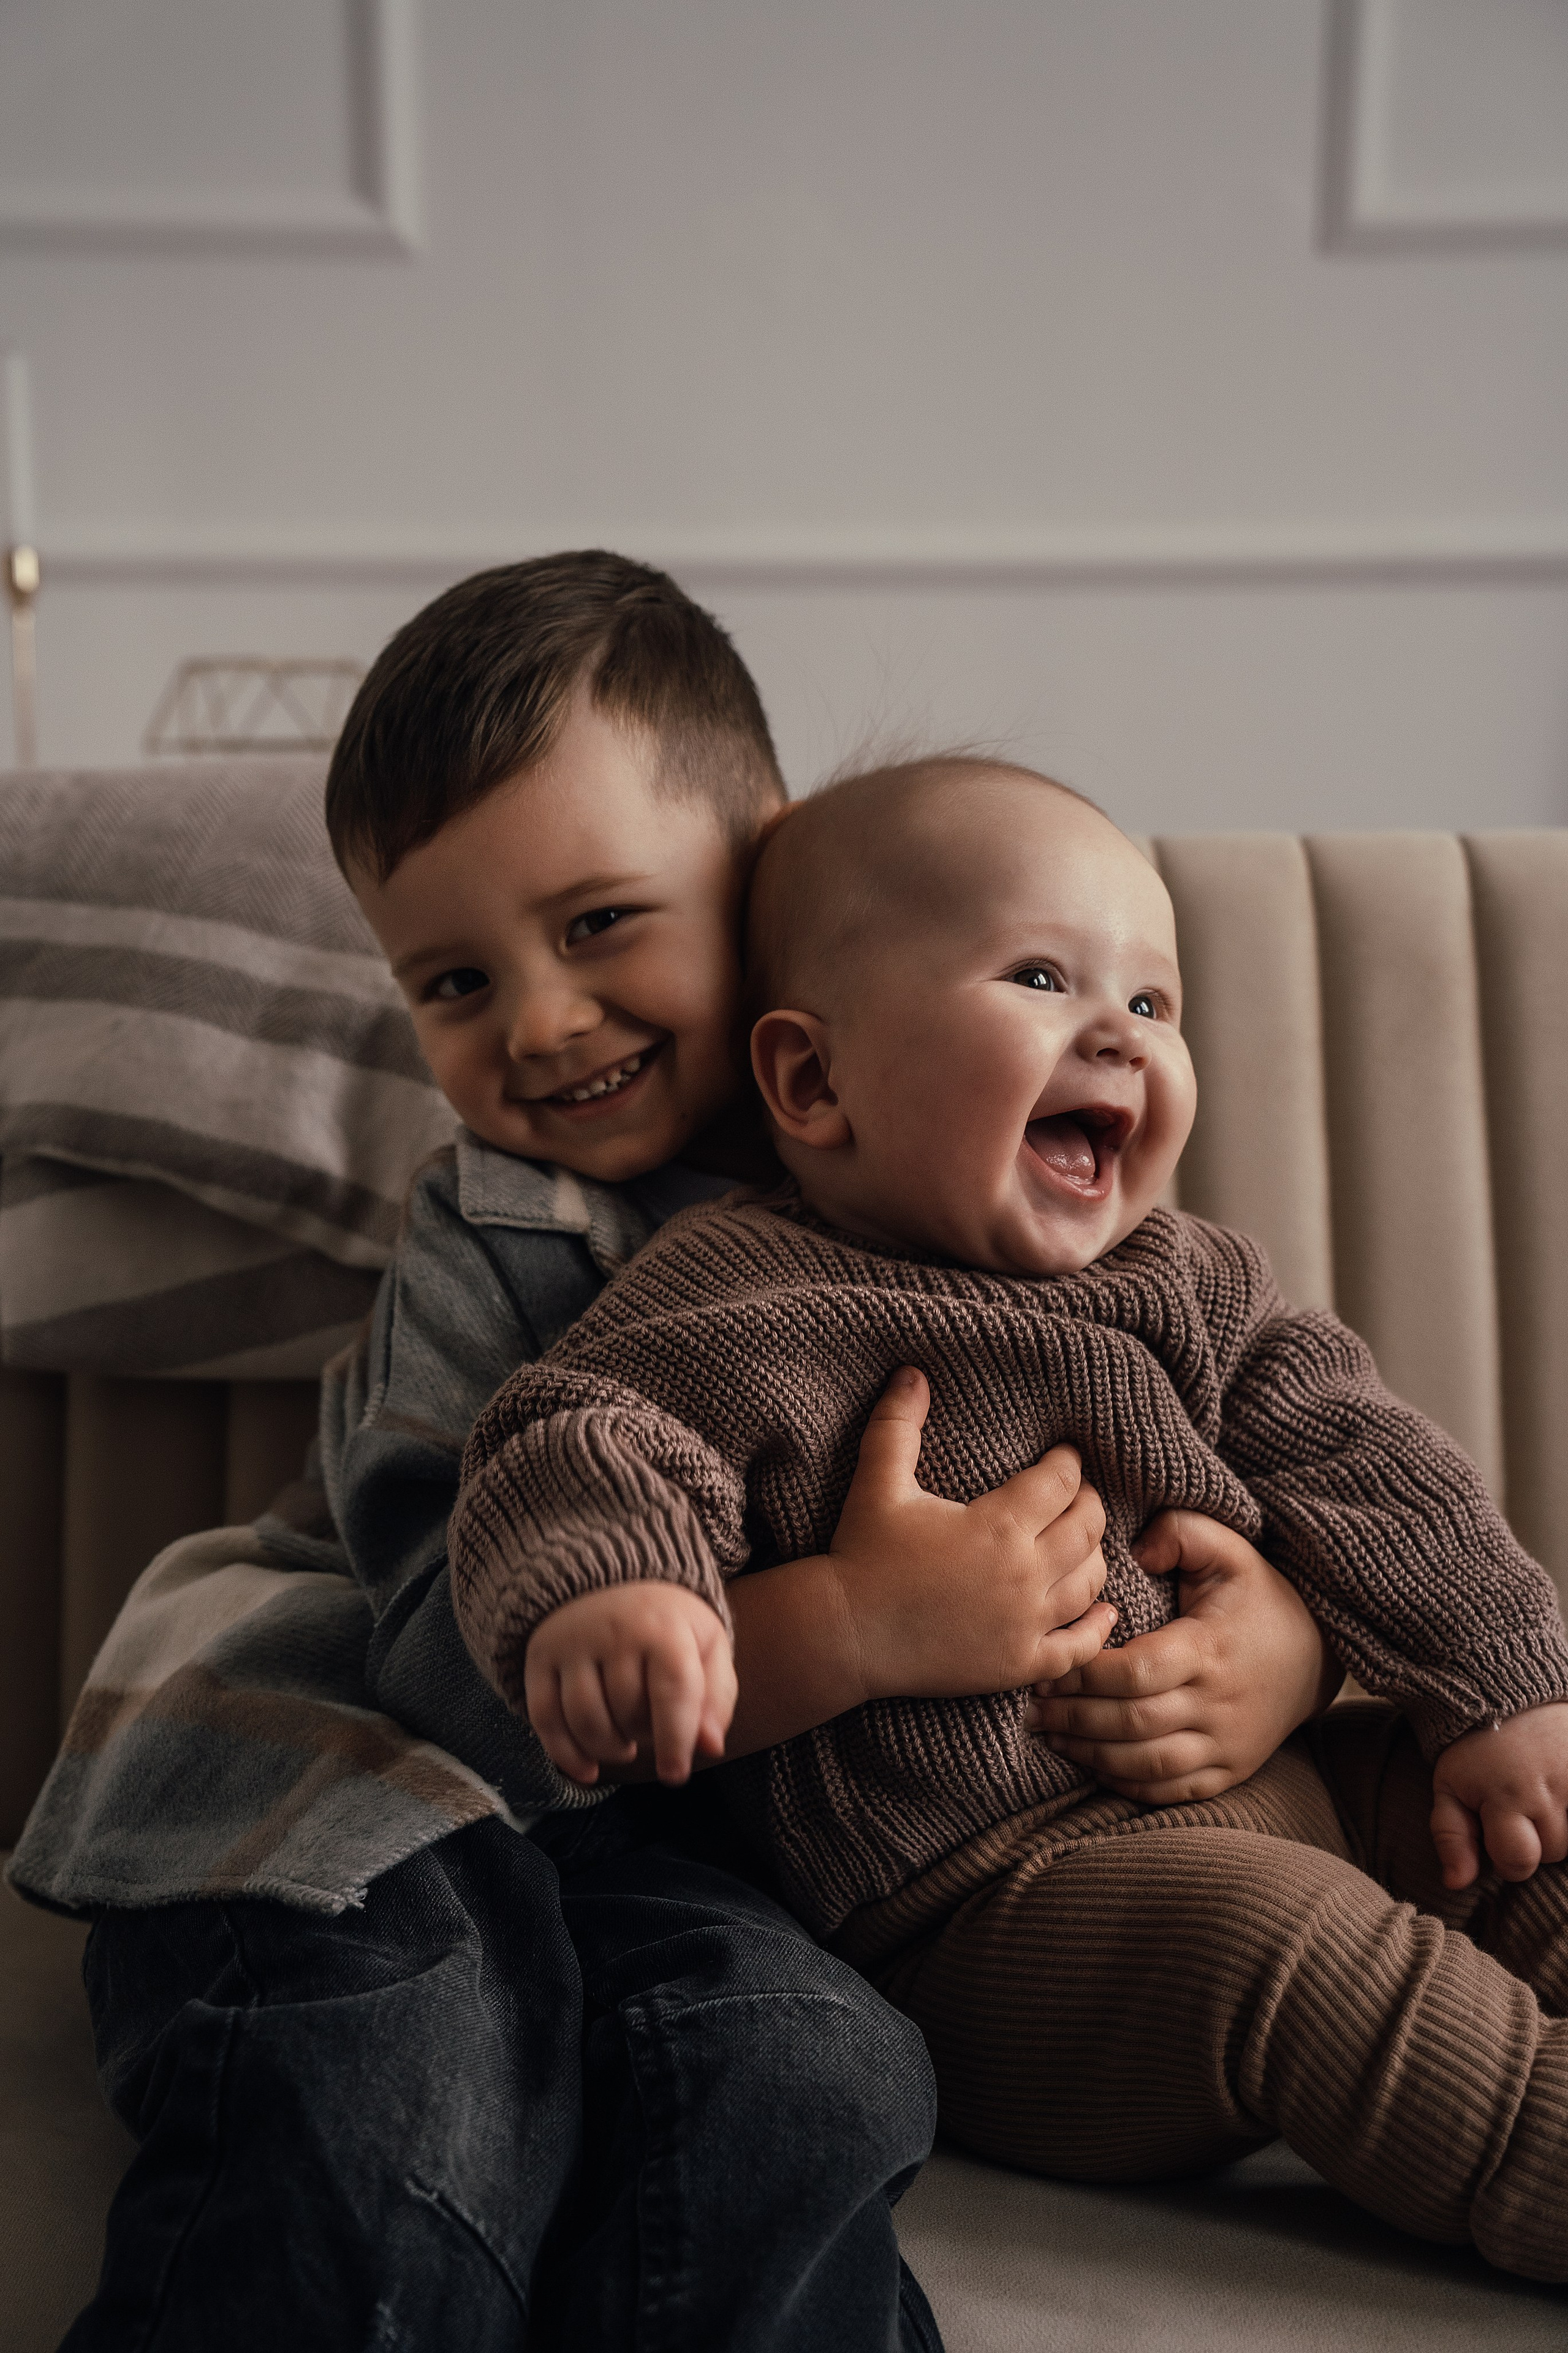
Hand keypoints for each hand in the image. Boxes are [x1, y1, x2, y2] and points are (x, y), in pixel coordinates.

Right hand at [524, 1583, 736, 1787]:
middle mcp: (614, 1631)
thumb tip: (710, 1748)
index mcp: (664, 1627)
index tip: (675, 1775)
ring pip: (586, 1721)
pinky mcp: (540, 1658)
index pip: (672, 1692)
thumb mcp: (707, 1646)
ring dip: (608, 1749)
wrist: (609, 1576)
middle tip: (651, 1728)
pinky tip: (587, 1769)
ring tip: (625, 1744)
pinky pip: (545, 1719)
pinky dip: (565, 1754)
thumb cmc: (668, 1623)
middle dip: (644, 1737)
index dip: (675, 1741)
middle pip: (627, 1712)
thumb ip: (716, 1697)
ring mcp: (572, 1643)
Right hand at [825, 1366, 1115, 1704]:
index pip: (1062, 1481)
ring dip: (1094, 1556)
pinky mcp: (1019, 1663)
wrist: (845, 1634)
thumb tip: (912, 1371)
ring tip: (1081, 1541)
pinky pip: (1078, 1648)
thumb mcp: (878, 1482)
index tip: (1063, 1455)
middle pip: (1086, 1528)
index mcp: (998, 1526)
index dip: (1068, 1462)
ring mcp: (1025, 1624)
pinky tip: (1105, 1611)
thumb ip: (898, 1424)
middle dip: (1088, 1503)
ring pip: (1090, 1582)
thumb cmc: (861, 1553)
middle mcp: (1023, 1575)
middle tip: (1076, 1494)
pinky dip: (1098, 1628)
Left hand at [1027, 1508, 1337, 1802]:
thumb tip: (1134, 1550)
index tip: (1049, 1666)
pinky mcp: (1228, 1771)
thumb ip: (1180, 1531)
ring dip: (1088, 1754)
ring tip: (1047, 1734)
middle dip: (1073, 1717)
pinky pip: (1168, 1790)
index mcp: (1209, 1650)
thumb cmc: (1258, 1597)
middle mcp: (1218, 1705)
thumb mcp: (1229, 1549)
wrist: (1317, 1654)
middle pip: (1131, 1723)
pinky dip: (1123, 1783)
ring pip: (1145, 1764)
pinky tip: (1088, 1762)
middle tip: (1031, 1705)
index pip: (1135, 1673)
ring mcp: (1226, 1745)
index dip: (1084, 1674)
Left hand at [1430, 1701, 1567, 1889]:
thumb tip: (1455, 1884)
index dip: (1506, 1858)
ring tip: (1540, 1796)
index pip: (1517, 1861)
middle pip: (1552, 1852)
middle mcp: (1546, 1790)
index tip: (1499, 1836)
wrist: (1510, 1691)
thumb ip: (1451, 1838)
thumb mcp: (1449, 1787)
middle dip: (1535, 1840)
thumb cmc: (1475, 1749)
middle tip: (1520, 1808)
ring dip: (1559, 1824)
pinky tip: (1562, 1798)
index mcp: (1505, 1796)